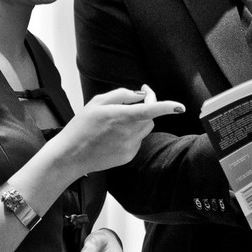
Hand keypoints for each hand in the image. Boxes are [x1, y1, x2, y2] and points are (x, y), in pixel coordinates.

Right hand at [50, 85, 183, 177]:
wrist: (71, 155)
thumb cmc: (81, 126)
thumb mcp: (97, 102)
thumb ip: (121, 95)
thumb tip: (141, 95)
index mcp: (119, 116)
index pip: (149, 110)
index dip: (166, 107)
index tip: (180, 107)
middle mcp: (127, 133)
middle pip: (150, 117)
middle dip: (147, 107)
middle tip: (136, 101)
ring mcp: (129, 147)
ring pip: (145, 129)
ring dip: (139, 121)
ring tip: (118, 122)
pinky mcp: (128, 156)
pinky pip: (138, 141)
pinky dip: (132, 134)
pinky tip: (114, 136)